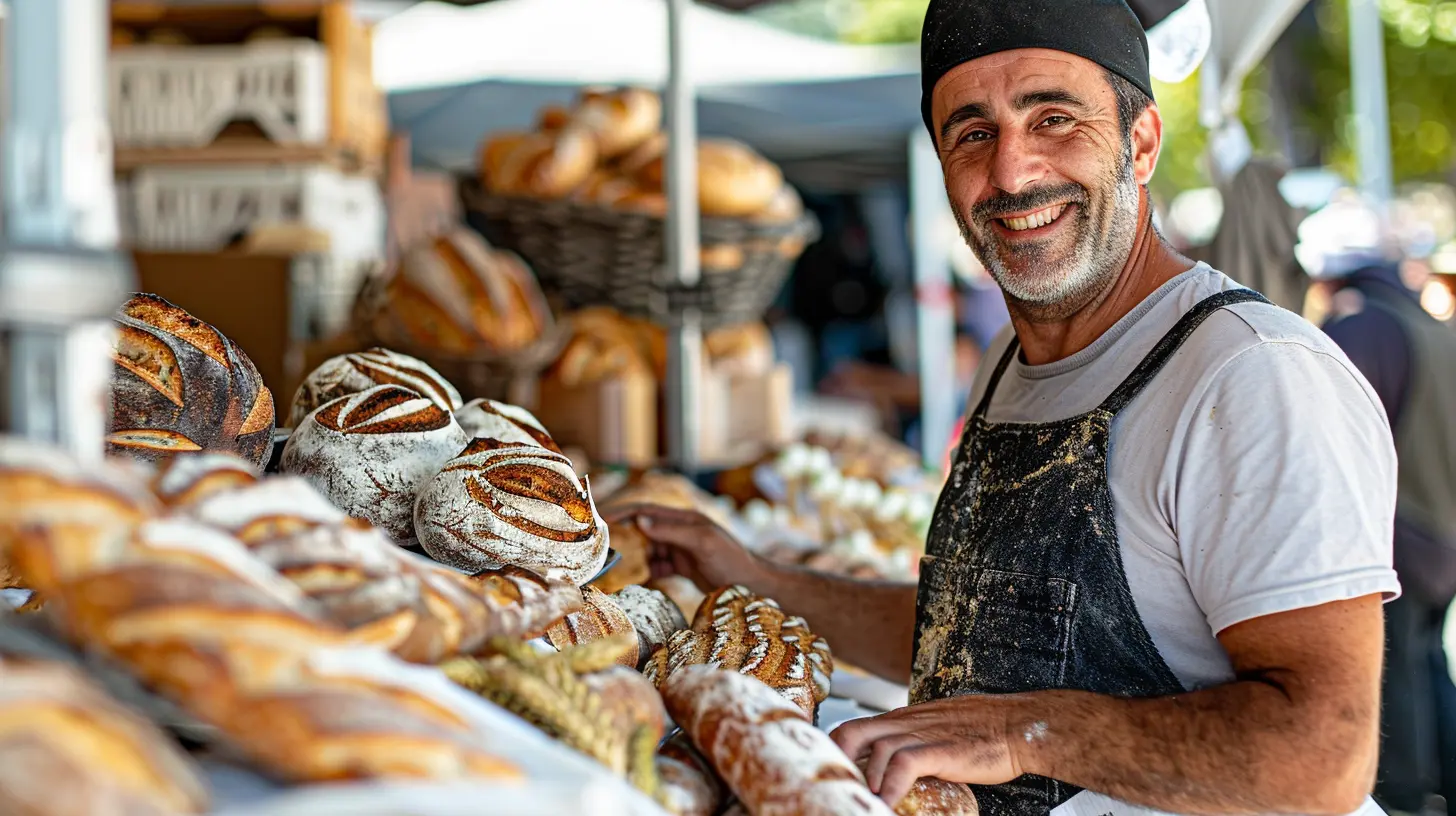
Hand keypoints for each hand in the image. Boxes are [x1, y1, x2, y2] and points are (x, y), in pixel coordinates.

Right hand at [600, 504, 765, 591]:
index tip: (599, 519)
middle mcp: (680, 530)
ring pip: (648, 549)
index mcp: (684, 518)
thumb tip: (640, 521)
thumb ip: (672, 531)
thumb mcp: (703, 543)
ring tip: (616, 566)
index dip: (622, 512)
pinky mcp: (682, 566)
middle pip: (643, 529)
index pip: (646, 510)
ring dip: (634, 557)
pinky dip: (645, 571)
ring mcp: (680, 548)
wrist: (753, 586)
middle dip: (623, 536)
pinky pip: (657, 565)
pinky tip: (636, 579)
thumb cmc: (733, 561)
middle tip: (600, 547)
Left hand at [830, 695, 1025, 806]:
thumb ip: (914, 740)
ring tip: (864, 800)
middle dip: (836, 759)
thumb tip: (897, 764)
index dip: (837, 748)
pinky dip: (891, 786)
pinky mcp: (940, 750)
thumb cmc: (984, 729)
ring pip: (875, 748)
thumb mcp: (938, 728)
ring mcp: (922, 734)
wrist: (1017, 725)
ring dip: (866, 779)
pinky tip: (888, 802)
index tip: (829, 769)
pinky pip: (904, 764)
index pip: (856, 726)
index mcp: (904, 718)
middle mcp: (906, 723)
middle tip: (833, 784)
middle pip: (852, 732)